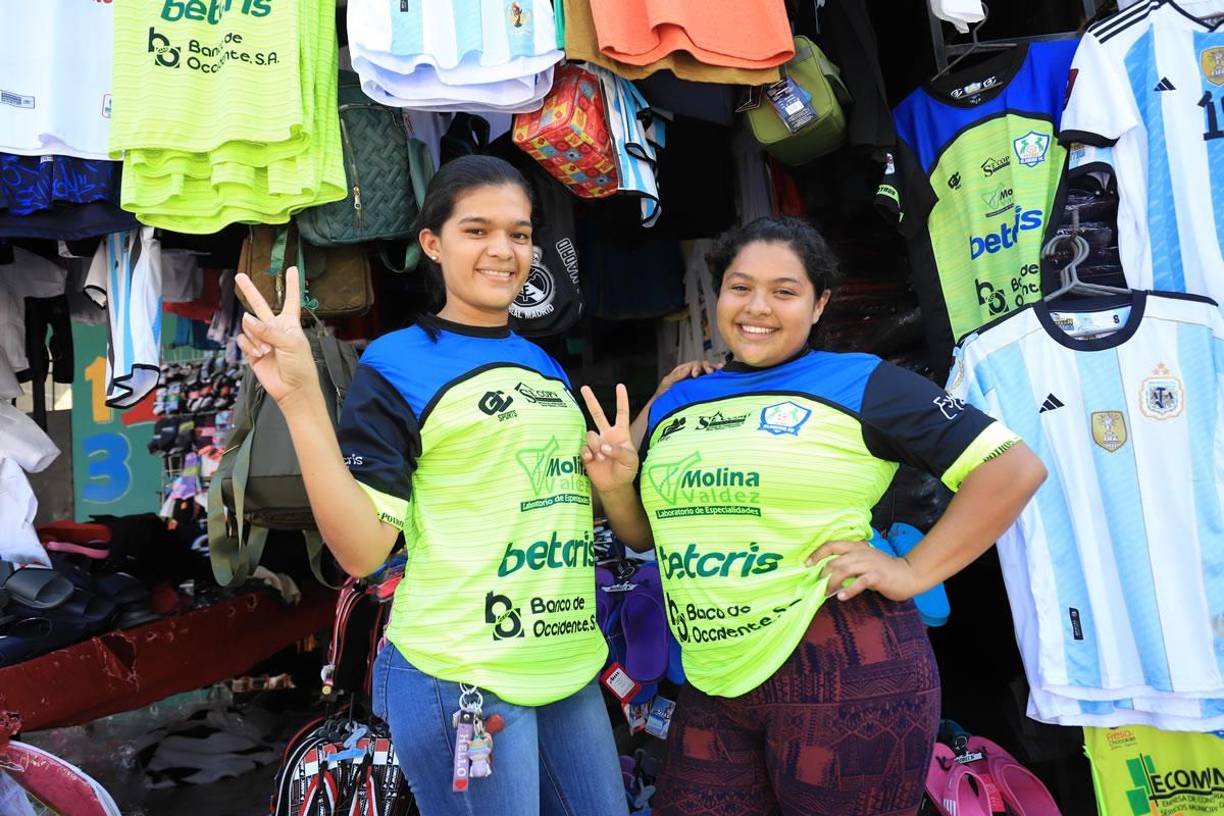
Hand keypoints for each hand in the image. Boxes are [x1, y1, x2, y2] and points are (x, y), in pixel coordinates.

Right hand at [234, 268, 318, 408]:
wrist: (292, 390)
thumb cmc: (300, 366)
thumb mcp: (290, 344)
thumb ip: (269, 330)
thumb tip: (247, 319)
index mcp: (290, 323)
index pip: (291, 299)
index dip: (292, 285)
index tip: (291, 269)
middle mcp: (274, 328)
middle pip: (260, 305)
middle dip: (249, 290)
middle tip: (240, 276)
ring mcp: (262, 339)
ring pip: (249, 326)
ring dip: (257, 338)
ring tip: (268, 351)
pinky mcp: (251, 350)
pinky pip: (243, 340)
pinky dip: (249, 347)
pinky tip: (259, 355)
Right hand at [579, 383, 638, 493]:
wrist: (615, 486)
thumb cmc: (626, 470)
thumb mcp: (631, 461)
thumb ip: (619, 451)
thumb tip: (604, 446)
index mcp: (620, 433)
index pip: (621, 413)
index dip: (621, 400)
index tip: (620, 386)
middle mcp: (606, 435)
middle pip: (598, 414)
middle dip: (591, 401)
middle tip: (584, 388)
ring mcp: (596, 443)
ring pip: (590, 434)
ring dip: (596, 445)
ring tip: (602, 457)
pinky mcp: (587, 453)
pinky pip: (583, 448)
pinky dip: (588, 453)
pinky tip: (593, 460)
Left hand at [654, 359, 720, 399]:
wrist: (665, 404)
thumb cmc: (665, 393)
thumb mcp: (667, 383)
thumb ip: (676, 376)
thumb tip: (687, 369)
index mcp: (684, 370)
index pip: (693, 365)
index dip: (696, 368)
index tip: (695, 375)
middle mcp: (693, 372)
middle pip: (703, 366)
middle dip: (707, 367)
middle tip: (709, 372)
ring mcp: (699, 379)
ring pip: (708, 370)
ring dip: (713, 369)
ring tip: (718, 370)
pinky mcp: (703, 386)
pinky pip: (711, 379)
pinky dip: (717, 375)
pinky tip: (722, 373)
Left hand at [805, 539, 922, 602]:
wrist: (910, 574)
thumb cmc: (885, 570)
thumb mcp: (866, 561)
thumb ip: (850, 563)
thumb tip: (829, 574)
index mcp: (857, 547)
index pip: (832, 545)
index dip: (817, 554)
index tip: (806, 564)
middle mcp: (862, 553)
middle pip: (836, 560)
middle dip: (823, 574)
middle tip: (818, 586)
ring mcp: (871, 564)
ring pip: (845, 570)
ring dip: (832, 582)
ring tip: (826, 593)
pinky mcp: (879, 576)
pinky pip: (861, 582)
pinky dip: (849, 590)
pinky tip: (842, 597)